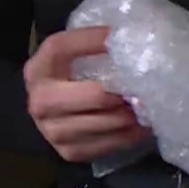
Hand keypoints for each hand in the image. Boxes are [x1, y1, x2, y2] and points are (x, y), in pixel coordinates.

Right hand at [22, 27, 150, 162]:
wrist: (49, 112)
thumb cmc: (69, 76)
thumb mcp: (70, 54)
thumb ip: (90, 43)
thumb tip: (131, 35)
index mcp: (39, 70)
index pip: (62, 48)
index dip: (91, 40)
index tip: (119, 36)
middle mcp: (41, 101)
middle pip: (96, 95)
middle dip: (125, 90)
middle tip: (147, 85)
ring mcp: (53, 131)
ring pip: (106, 123)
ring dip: (133, 114)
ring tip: (149, 104)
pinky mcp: (69, 152)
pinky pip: (109, 144)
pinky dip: (131, 134)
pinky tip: (142, 124)